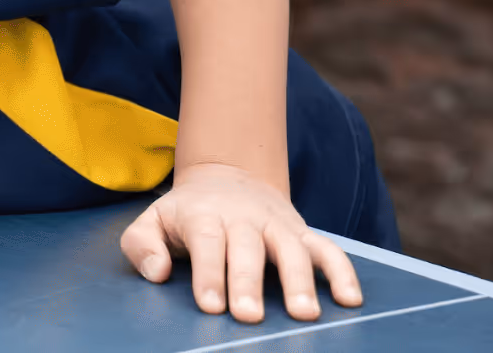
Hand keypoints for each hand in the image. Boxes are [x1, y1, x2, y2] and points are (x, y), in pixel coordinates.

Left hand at [121, 161, 362, 322]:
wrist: (225, 176)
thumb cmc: (185, 214)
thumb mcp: (152, 220)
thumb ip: (142, 244)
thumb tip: (156, 272)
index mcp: (203, 214)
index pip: (206, 242)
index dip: (209, 273)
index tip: (211, 306)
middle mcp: (243, 218)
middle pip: (248, 248)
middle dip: (248, 282)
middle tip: (249, 317)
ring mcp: (276, 224)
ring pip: (291, 248)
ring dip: (299, 280)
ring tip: (304, 314)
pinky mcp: (301, 233)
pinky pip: (327, 249)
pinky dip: (341, 271)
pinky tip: (350, 299)